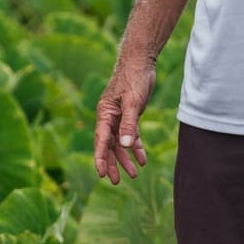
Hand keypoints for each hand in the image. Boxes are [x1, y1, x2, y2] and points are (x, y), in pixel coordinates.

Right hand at [93, 53, 155, 182]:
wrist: (141, 61)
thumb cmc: (134, 78)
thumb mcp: (134, 102)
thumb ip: (130, 124)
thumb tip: (125, 146)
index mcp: (105, 113)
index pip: (101, 140)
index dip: (101, 158)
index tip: (101, 174)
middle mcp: (109, 117)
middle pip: (108, 145)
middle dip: (112, 163)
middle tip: (115, 182)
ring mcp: (119, 116)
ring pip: (120, 142)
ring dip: (125, 158)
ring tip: (133, 175)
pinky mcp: (130, 114)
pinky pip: (131, 135)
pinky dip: (136, 147)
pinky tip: (142, 159)